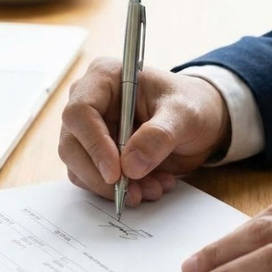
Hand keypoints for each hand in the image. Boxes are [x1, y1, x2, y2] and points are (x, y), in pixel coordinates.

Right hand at [58, 58, 230, 206]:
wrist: (200, 122)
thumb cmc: (191, 105)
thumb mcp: (185, 115)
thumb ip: (159, 135)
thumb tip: (130, 165)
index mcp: (104, 78)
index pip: (79, 113)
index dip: (94, 145)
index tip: (116, 173)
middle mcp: (89, 103)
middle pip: (71, 146)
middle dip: (101, 176)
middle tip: (132, 192)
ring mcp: (89, 131)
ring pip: (79, 168)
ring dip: (112, 188)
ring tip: (151, 188)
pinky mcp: (95, 155)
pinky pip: (94, 180)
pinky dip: (118, 191)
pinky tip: (148, 186)